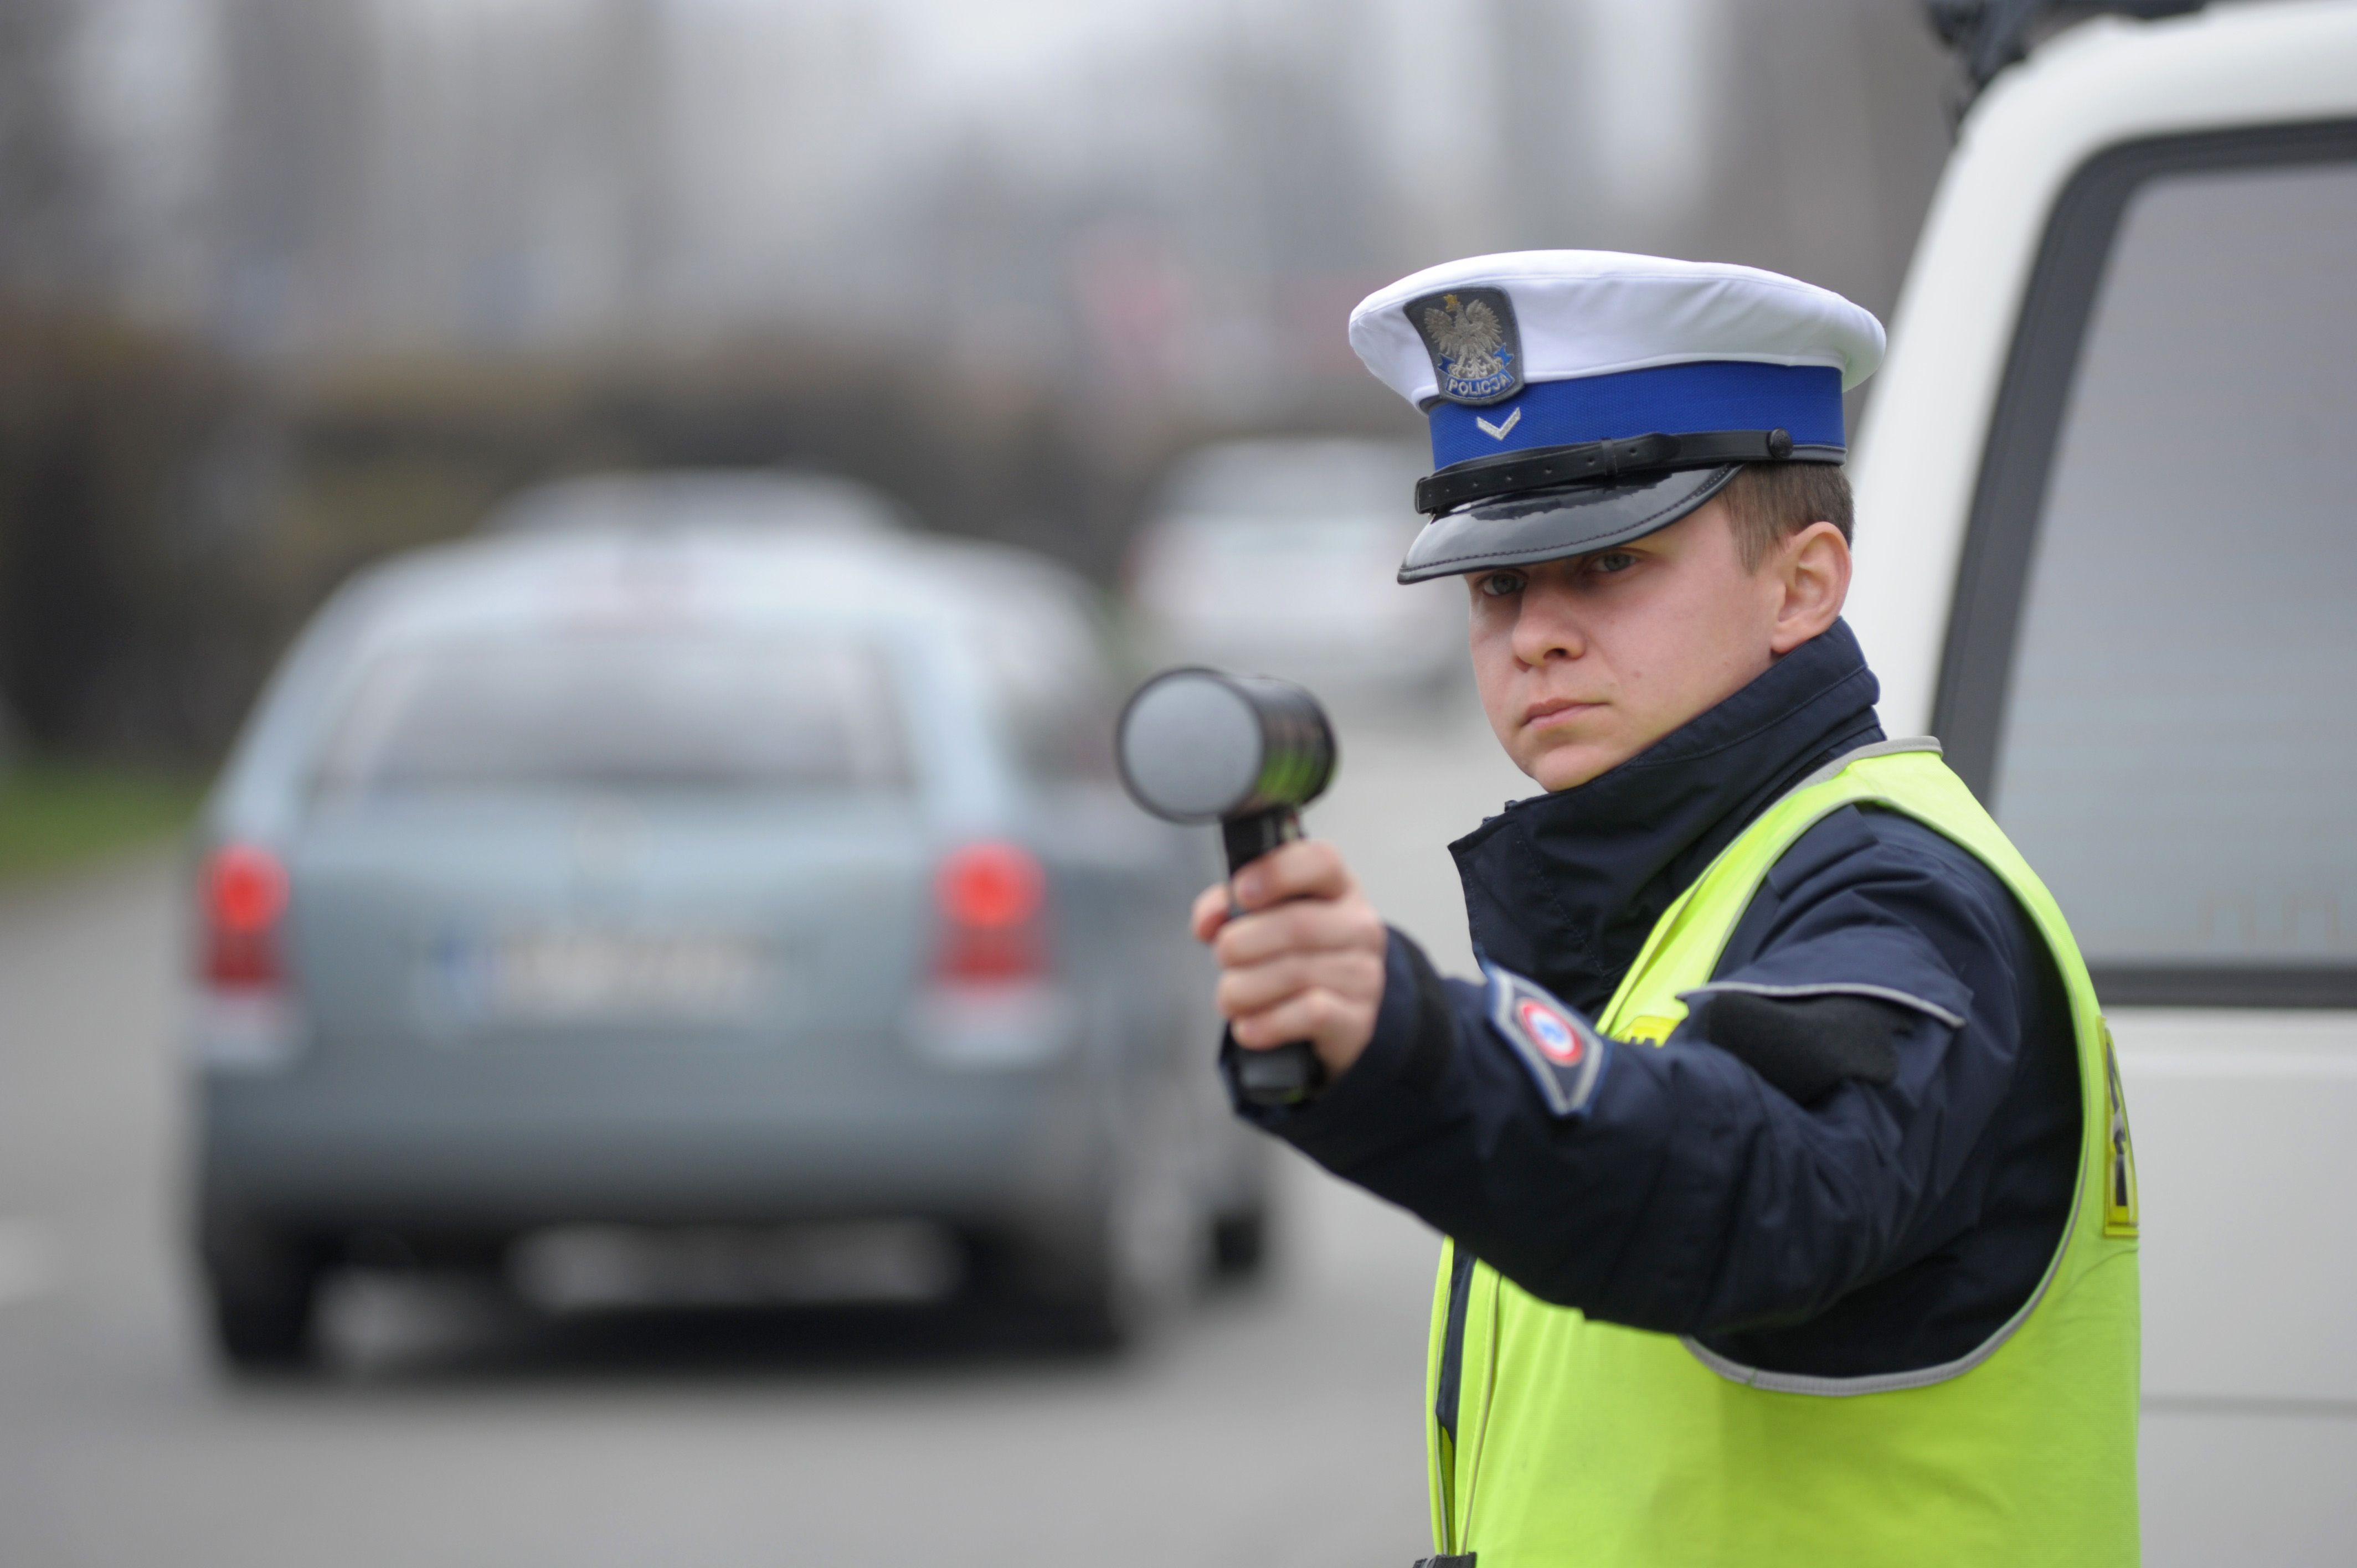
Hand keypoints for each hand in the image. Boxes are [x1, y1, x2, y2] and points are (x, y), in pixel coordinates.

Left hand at [1190, 839, 1387, 1080]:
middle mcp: (1359, 926)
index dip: (1275, 873)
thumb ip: (1228, 906)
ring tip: (1229, 997)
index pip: (1320, 861)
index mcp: (1337, 888)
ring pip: (1295, 973)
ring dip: (1244, 989)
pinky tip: (1247, 1026)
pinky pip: (1309, 1014)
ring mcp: (1364, 974)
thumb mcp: (1266, 918)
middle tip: (1222, 957)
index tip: (1240, 893)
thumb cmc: (1295, 955)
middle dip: (1241, 944)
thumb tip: (1207, 922)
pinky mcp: (1358, 1019)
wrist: (1337, 1015)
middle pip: (1297, 925)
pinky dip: (1266, 1023)